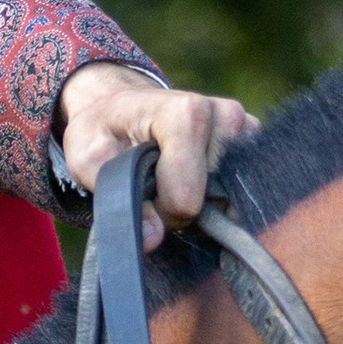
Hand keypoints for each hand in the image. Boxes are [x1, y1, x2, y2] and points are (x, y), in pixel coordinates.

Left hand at [57, 62, 258, 250]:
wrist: (121, 105)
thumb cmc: (103, 130)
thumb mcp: (86, 160)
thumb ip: (115, 200)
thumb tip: (153, 238)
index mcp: (186, 114)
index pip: (185, 199)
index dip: (160, 211)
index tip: (143, 193)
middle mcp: (225, 116)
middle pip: (209, 202)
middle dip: (179, 206)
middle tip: (155, 184)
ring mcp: (246, 129)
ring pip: (226, 200)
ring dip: (198, 202)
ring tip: (172, 178)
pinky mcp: (255, 142)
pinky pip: (238, 191)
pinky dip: (213, 194)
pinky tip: (193, 177)